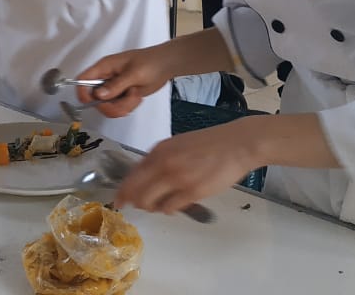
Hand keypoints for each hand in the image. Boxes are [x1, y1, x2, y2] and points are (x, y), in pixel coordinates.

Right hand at [74, 47, 173, 117]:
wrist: (166, 65)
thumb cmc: (151, 62)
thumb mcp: (133, 74)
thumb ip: (115, 85)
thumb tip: (98, 95)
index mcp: (104, 67)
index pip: (83, 80)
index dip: (83, 93)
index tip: (95, 102)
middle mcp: (106, 78)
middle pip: (94, 100)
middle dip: (111, 105)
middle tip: (125, 99)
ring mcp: (114, 88)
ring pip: (107, 106)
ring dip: (122, 106)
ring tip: (134, 95)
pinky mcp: (122, 95)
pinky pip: (118, 108)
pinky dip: (128, 107)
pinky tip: (136, 96)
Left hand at [114, 118, 263, 214]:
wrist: (236, 144)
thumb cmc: (209, 144)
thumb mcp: (178, 145)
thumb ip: (161, 159)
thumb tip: (146, 178)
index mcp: (159, 150)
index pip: (132, 175)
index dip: (123, 191)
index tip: (119, 200)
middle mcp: (163, 164)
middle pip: (136, 192)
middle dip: (134, 202)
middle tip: (138, 207)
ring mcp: (177, 178)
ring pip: (150, 202)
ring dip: (152, 207)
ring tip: (160, 205)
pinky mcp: (192, 192)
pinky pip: (170, 207)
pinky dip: (168, 210)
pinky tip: (173, 206)